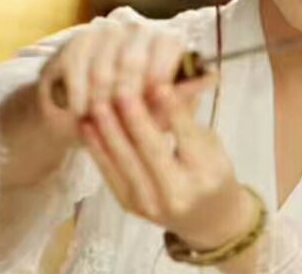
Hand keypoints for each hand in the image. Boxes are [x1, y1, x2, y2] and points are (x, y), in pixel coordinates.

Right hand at [36, 20, 212, 144]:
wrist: (99, 107)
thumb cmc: (143, 108)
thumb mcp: (166, 106)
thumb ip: (184, 93)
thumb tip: (213, 76)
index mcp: (168, 39)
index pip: (168, 47)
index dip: (160, 76)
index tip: (154, 102)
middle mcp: (140, 28)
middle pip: (132, 60)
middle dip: (127, 95)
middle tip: (122, 120)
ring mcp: (109, 30)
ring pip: (104, 65)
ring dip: (101, 98)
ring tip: (101, 122)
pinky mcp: (81, 39)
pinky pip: (79, 65)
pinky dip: (80, 92)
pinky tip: (82, 112)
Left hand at [79, 81, 254, 248]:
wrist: (207, 217)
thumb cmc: (212, 170)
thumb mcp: (211, 144)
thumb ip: (187, 120)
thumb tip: (161, 86)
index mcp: (207, 172)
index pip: (187, 137)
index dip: (173, 111)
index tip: (159, 85)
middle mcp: (179, 192)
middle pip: (153, 151)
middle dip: (135, 119)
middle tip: (123, 90)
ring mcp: (151, 203)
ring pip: (126, 162)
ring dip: (109, 131)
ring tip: (98, 105)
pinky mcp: (130, 206)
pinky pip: (111, 174)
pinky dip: (98, 149)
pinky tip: (88, 127)